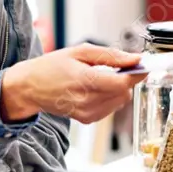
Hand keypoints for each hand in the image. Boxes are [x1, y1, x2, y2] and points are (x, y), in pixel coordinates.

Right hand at [1, 43, 145, 123]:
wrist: (30, 87)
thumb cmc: (52, 66)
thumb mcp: (80, 51)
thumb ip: (111, 55)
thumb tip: (135, 58)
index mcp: (85, 81)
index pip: (123, 82)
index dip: (137, 73)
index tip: (142, 64)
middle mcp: (87, 101)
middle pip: (124, 93)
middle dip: (126, 79)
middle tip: (116, 67)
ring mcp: (87, 113)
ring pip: (120, 102)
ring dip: (118, 88)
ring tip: (101, 77)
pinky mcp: (87, 119)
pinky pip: (110, 108)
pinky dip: (109, 97)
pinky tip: (95, 88)